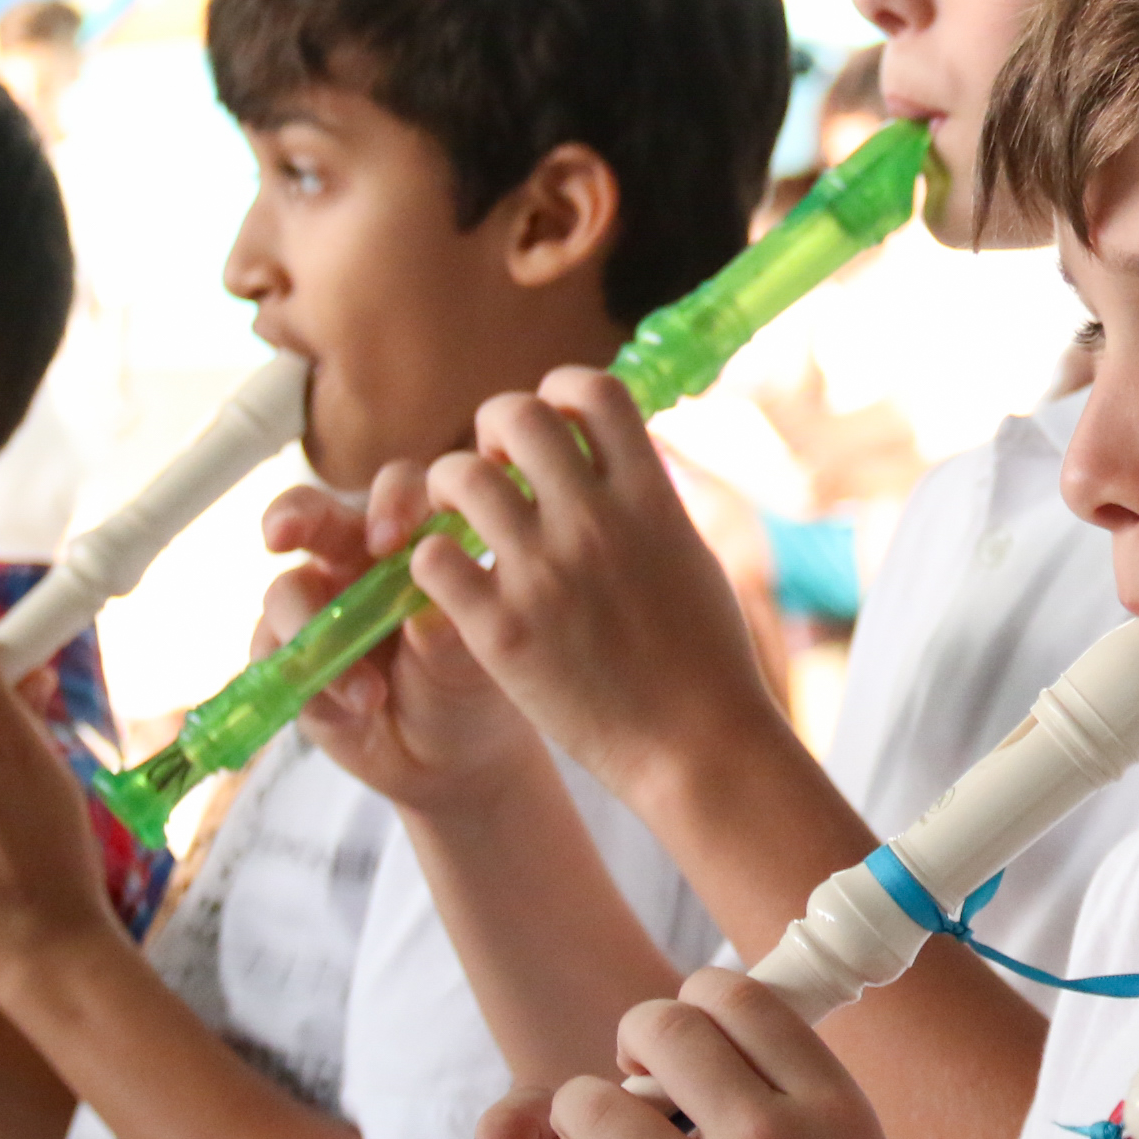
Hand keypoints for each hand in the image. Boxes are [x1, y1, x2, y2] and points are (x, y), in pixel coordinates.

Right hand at [261, 475, 543, 816]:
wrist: (451, 759)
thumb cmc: (471, 688)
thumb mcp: (473, 661)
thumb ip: (450, 631)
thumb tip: (423, 610)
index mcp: (412, 542)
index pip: (395, 493)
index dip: (390, 503)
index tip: (391, 539)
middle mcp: (354, 562)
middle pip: (310, 513)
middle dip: (291, 516)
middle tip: (282, 535)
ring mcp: (314, 607)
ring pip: (285, 591)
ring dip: (314, 635)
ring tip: (370, 694)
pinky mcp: (285, 656)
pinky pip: (270, 654)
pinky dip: (305, 681)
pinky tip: (349, 710)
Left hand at [403, 371, 787, 810]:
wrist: (698, 748)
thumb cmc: (706, 660)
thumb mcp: (690, 556)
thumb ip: (646, 501)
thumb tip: (614, 456)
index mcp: (651, 498)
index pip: (594, 390)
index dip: (561, 392)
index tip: (554, 428)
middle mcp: (596, 523)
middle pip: (515, 414)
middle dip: (492, 431)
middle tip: (495, 470)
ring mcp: (545, 575)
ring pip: (456, 476)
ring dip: (448, 489)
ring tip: (461, 522)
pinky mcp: (502, 631)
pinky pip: (432, 558)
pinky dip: (431, 561)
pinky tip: (453, 582)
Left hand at [541, 963, 934, 1138]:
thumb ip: (801, 1117)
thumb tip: (727, 1047)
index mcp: (839, 1114)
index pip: (740, 993)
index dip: (700, 1002)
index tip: (692, 1043)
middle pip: (660, 1026)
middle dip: (637, 1050)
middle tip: (644, 1094)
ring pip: (588, 1108)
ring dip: (590, 1127)